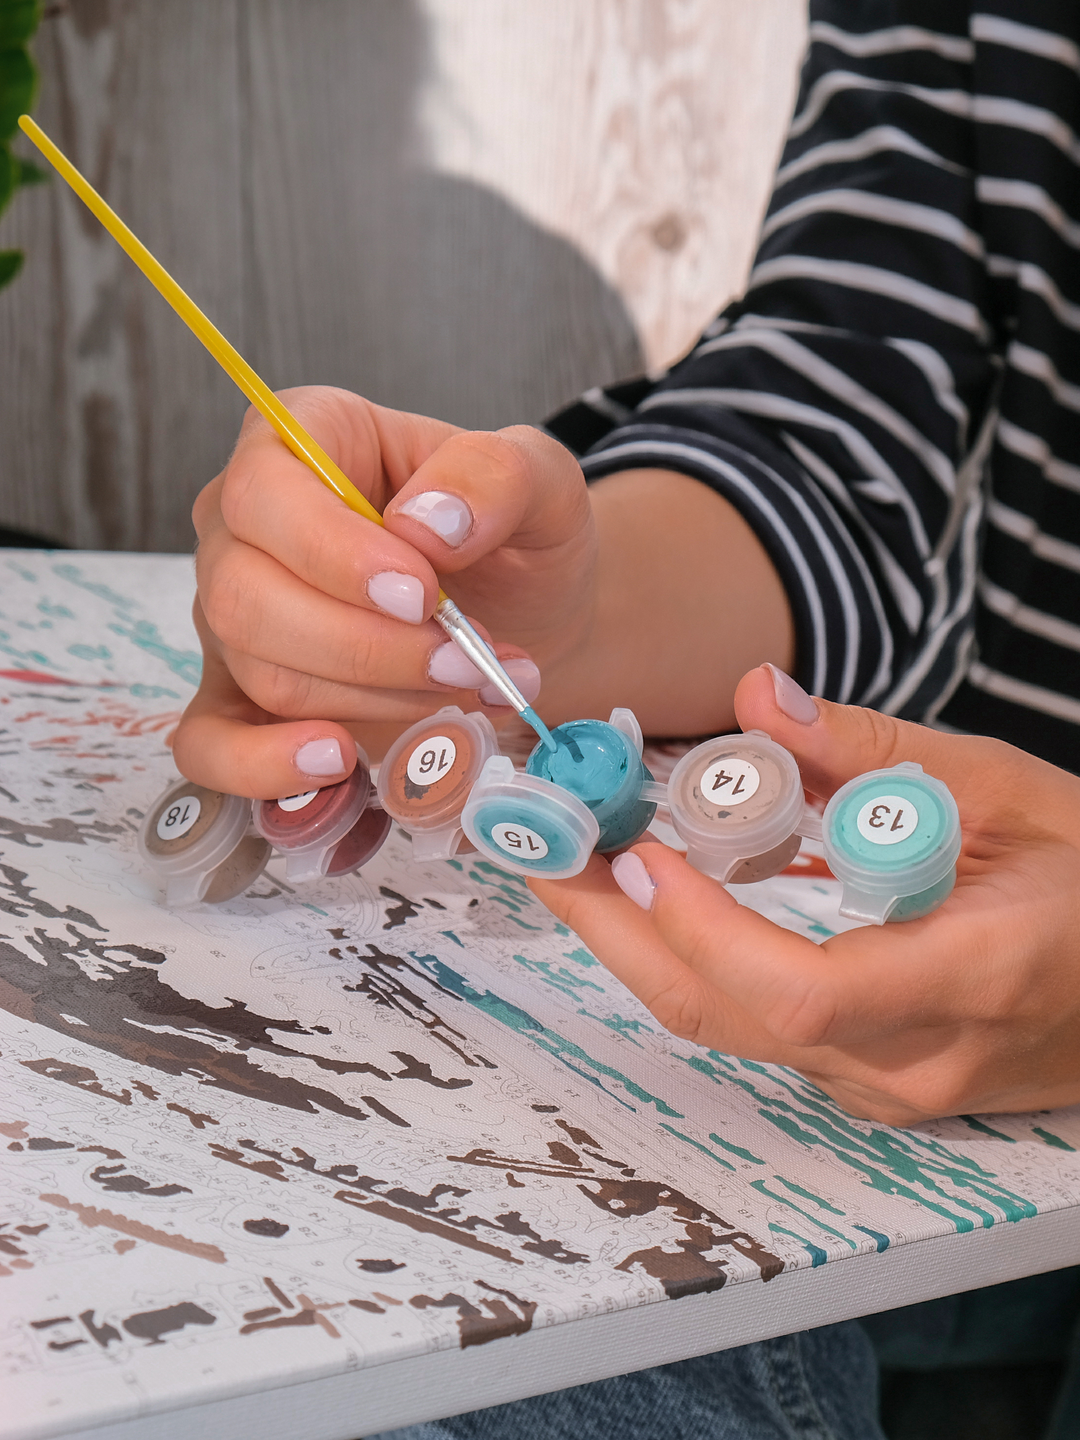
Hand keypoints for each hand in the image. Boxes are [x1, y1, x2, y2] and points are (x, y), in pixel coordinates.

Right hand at [173, 388, 595, 796]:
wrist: (526, 616)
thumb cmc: (514, 538)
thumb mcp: (539, 483)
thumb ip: (494, 478)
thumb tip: (426, 526)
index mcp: (303, 442)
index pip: (264, 491)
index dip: (333, 552)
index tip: (423, 595)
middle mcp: (246, 526)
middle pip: (245, 595)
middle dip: (365, 646)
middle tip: (464, 660)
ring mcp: (234, 616)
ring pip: (260, 672)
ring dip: (370, 698)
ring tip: (463, 689)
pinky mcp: (244, 696)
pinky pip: (210, 743)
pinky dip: (264, 766)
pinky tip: (337, 760)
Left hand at [531, 664, 1079, 1123]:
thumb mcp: (1009, 790)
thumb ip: (876, 749)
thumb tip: (756, 701)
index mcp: (971, 980)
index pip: (800, 990)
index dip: (701, 926)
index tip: (635, 848)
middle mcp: (914, 1058)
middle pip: (726, 1016)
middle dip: (613, 929)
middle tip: (542, 843)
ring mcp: (887, 1087)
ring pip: (727, 1026)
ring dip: (638, 940)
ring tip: (578, 854)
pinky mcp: (866, 1081)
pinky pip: (754, 1026)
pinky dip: (692, 955)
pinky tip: (661, 890)